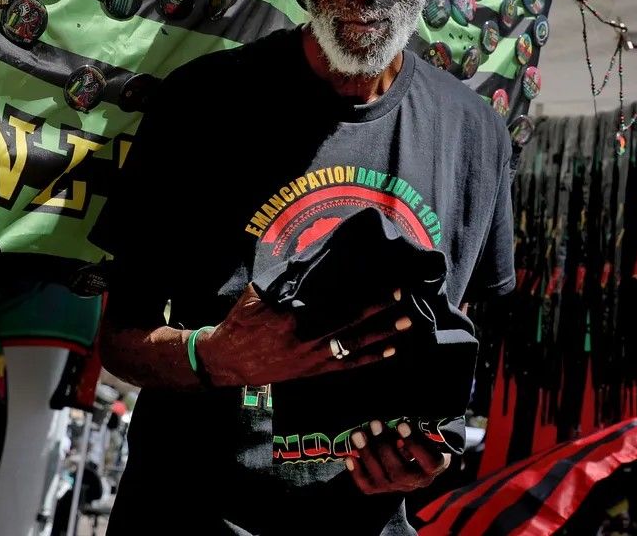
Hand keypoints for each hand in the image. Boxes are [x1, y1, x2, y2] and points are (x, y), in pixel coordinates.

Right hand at [196, 285, 411, 386]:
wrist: (229, 360)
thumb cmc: (242, 321)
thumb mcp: (257, 294)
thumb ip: (285, 282)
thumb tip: (311, 262)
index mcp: (293, 316)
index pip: (336, 301)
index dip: (362, 292)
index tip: (383, 280)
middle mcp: (307, 338)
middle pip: (352, 322)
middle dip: (380, 310)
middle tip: (405, 297)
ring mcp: (313, 358)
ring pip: (355, 344)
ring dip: (384, 333)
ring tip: (408, 322)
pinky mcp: (314, 372)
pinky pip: (348, 366)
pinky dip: (371, 359)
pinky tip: (392, 351)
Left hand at [345, 419, 451, 494]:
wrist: (410, 461)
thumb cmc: (417, 439)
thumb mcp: (422, 431)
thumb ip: (413, 425)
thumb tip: (397, 415)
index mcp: (433, 466)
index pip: (431, 461)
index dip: (416, 444)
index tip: (402, 424)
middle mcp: (416, 481)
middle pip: (400, 472)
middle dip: (384, 446)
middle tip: (374, 423)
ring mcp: (397, 487)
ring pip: (382, 478)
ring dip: (367, 454)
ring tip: (358, 434)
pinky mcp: (379, 489)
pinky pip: (366, 485)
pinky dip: (356, 472)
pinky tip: (350, 456)